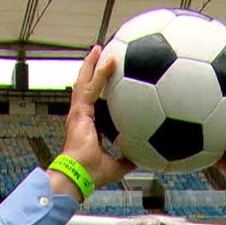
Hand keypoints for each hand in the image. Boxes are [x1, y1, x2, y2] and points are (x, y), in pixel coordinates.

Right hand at [49, 45, 134, 200]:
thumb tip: (146, 156)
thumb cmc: (92, 174)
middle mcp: (82, 117)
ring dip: (91, 64)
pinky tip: (109, 61)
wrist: (79, 175)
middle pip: (86, 88)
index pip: (93, 105)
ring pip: (84, 82)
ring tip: (98, 49)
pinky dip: (100, 72)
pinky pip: (90, 87)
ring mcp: (78, 112)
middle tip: (100, 56)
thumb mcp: (118, 166)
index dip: (98, 92)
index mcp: (88, 127)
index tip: (107, 83)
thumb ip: (130, 158)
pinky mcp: (79, 111)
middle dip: (92, 72)